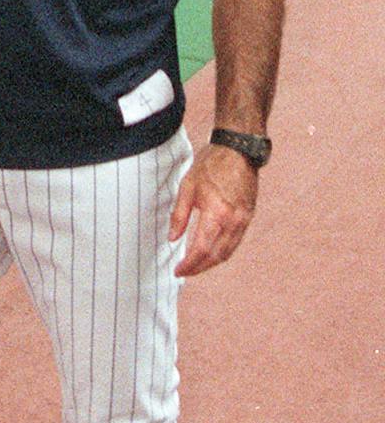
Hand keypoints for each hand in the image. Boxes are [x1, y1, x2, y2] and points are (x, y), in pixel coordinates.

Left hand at [169, 142, 258, 276]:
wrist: (238, 151)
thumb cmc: (211, 165)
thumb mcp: (187, 187)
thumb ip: (179, 215)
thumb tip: (173, 238)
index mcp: (217, 213)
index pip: (202, 249)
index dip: (190, 264)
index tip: (178, 270)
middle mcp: (234, 221)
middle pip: (217, 256)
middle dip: (200, 268)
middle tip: (185, 271)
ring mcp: (244, 220)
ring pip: (228, 251)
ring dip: (212, 262)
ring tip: (195, 265)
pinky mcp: (248, 217)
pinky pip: (235, 241)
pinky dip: (222, 251)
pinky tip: (211, 251)